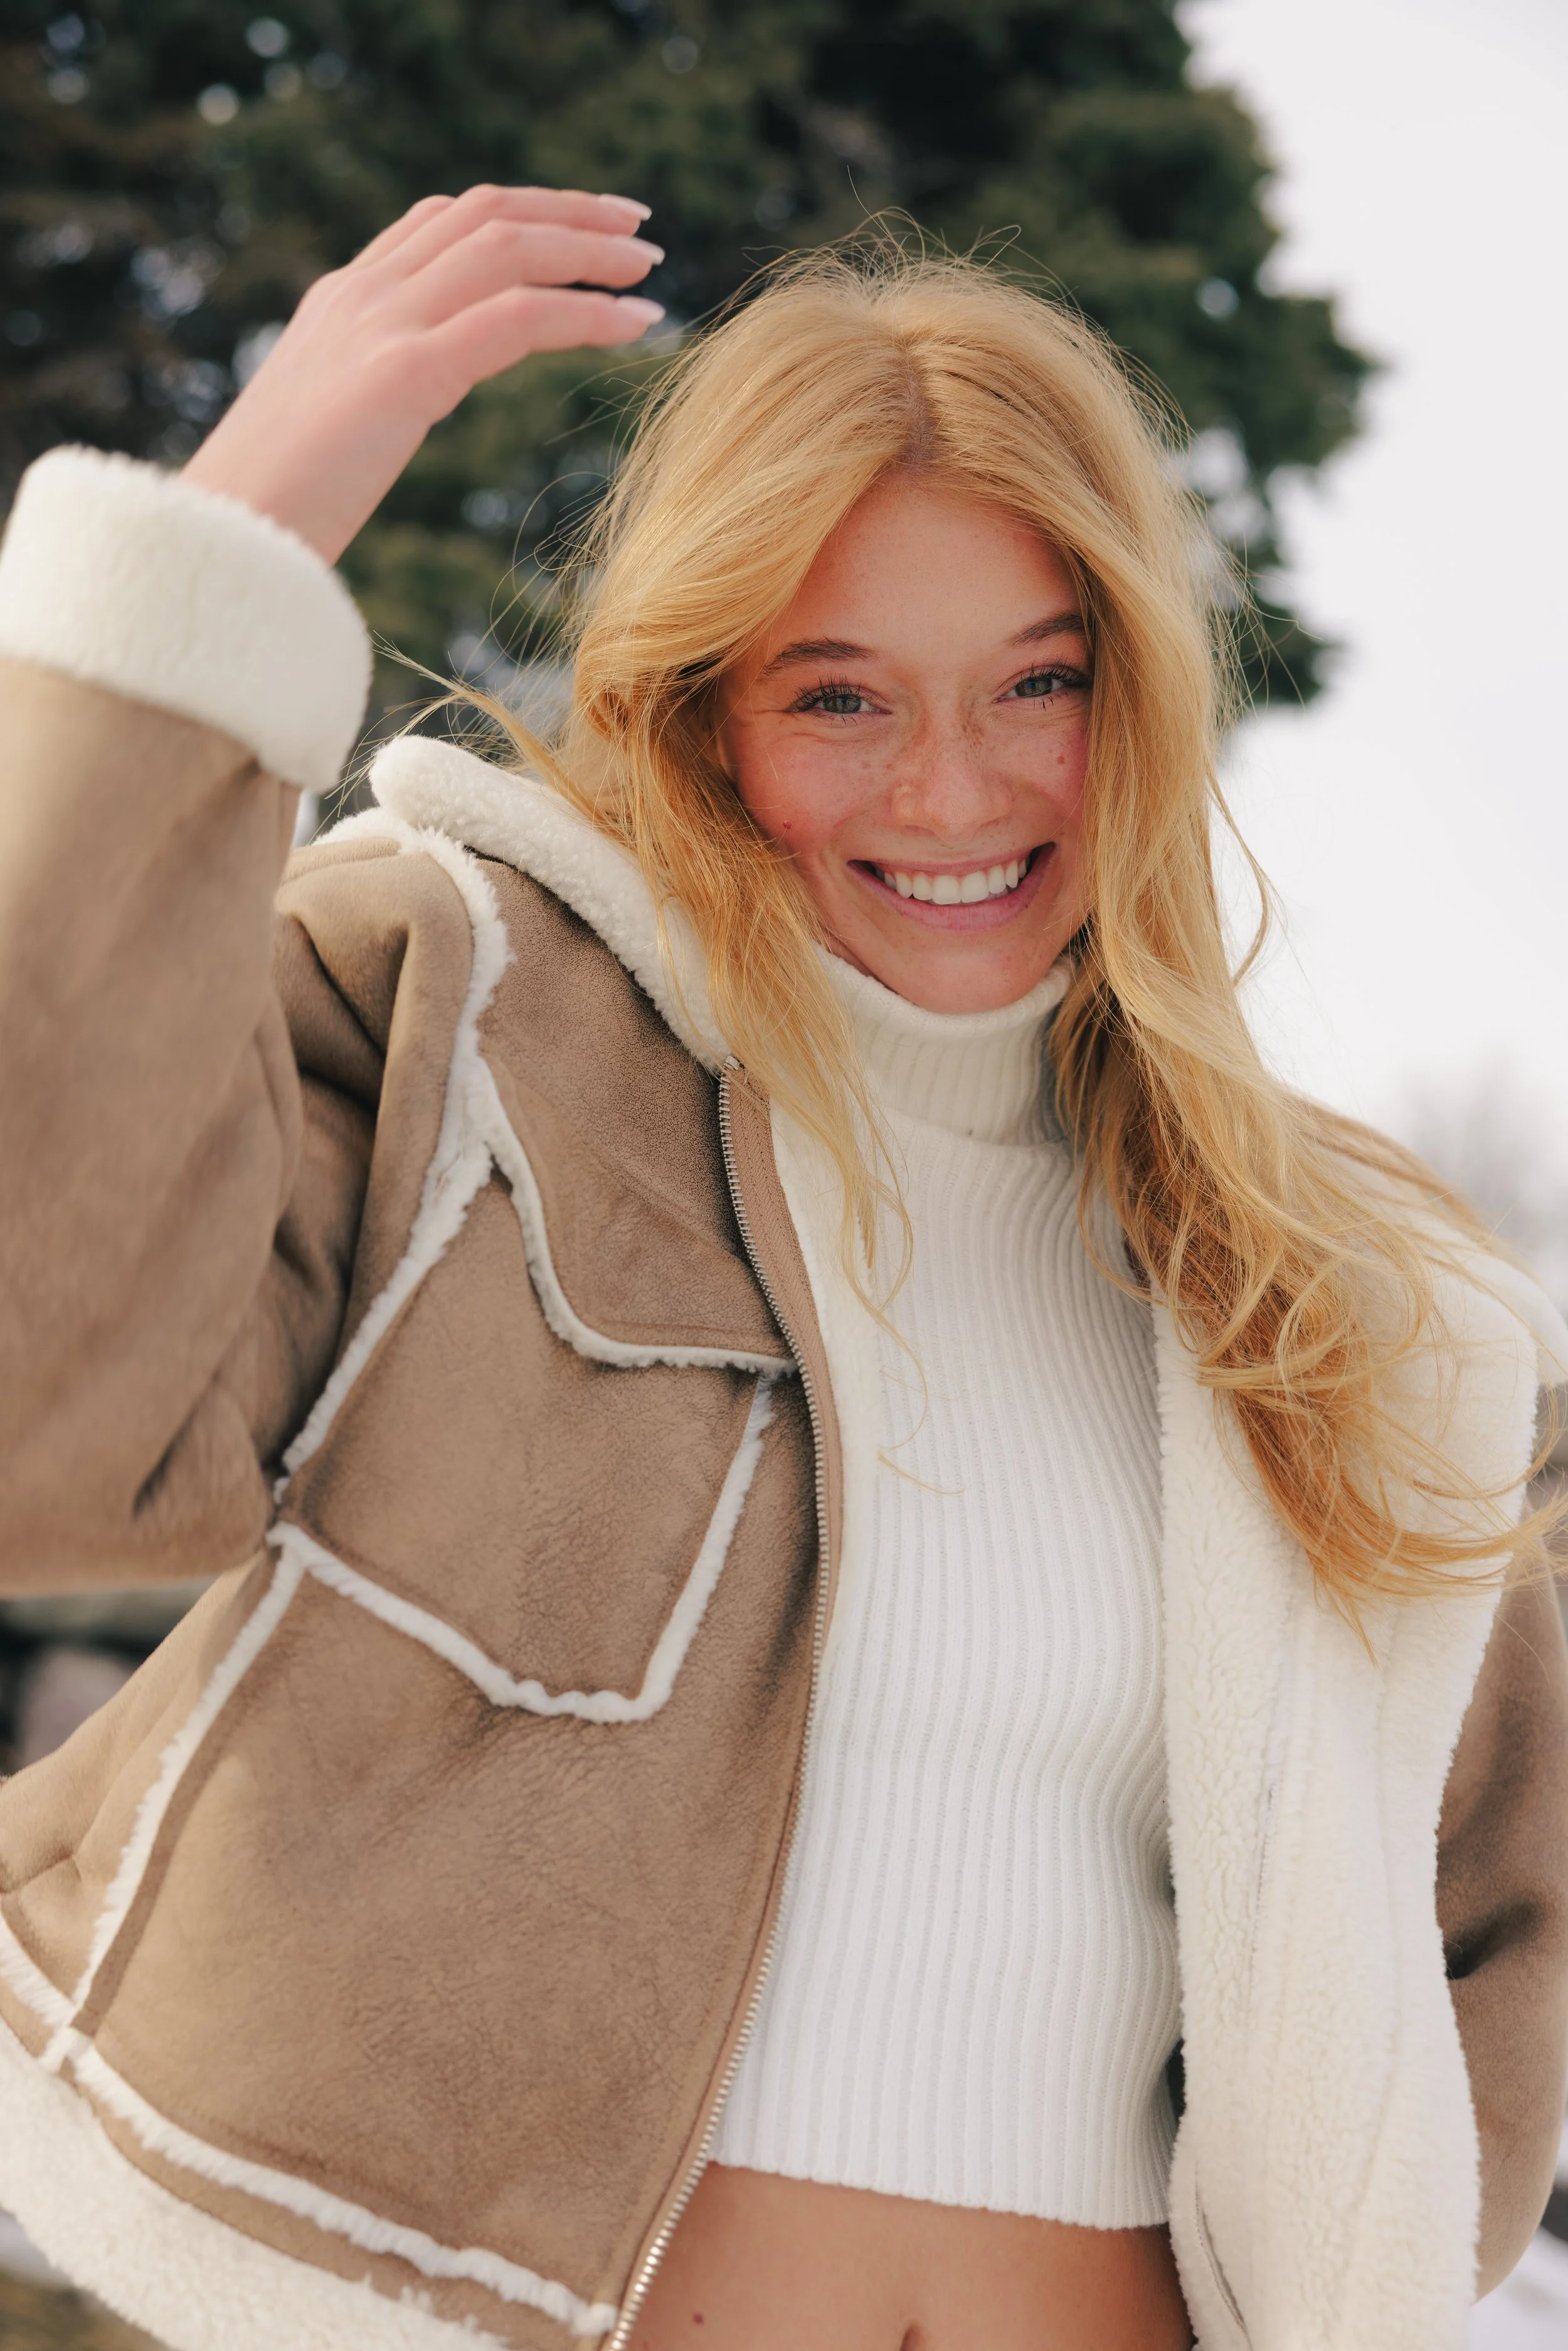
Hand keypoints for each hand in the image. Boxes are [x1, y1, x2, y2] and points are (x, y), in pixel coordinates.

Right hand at [182, 185, 663, 563]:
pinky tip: (637, 323)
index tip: (576, 227)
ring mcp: (379, 327)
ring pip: (503, 246)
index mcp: (338, 307)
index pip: (437, 225)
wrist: (218, 544)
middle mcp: (359, 298)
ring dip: (587, 249)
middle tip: (636, 229)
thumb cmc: (268, 519)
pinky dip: (587, 312)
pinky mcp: (403, 373)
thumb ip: (366, 410)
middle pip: (479, 213)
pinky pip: (517, 317)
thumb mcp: (325, 441)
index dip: (514, 214)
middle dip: (566, 212)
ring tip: (650, 269)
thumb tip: (387, 429)